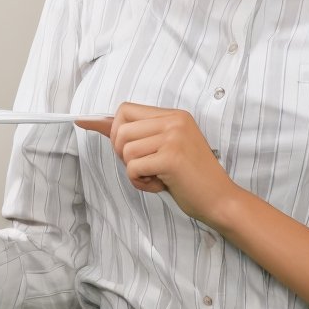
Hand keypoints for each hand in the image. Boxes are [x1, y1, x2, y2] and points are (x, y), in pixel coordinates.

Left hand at [75, 103, 238, 227]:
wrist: (220, 199)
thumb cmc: (191, 177)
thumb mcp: (165, 147)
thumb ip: (134, 133)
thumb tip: (88, 121)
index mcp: (174, 115)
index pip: (125, 109)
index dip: (114, 130)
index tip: (122, 149)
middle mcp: (174, 121)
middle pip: (120, 129)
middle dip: (123, 154)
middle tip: (145, 167)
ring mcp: (173, 137)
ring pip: (125, 150)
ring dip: (133, 171)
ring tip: (155, 177)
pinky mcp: (171, 157)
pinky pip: (133, 168)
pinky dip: (140, 182)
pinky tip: (159, 185)